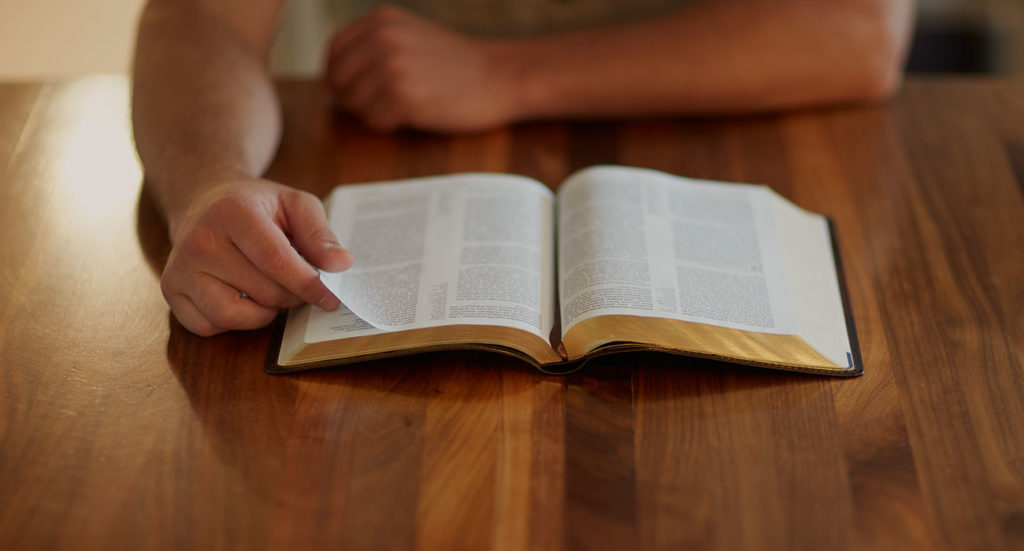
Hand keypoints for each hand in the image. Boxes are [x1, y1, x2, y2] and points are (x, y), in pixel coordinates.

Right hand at [161, 179, 352, 335]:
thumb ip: (320, 234)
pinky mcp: (170, 291)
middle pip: (263, 292)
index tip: (331, 299)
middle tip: (295, 282)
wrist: (205, 201)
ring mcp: (180, 268)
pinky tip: (241, 297)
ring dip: (263, 313)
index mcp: (233, 212)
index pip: (277, 262)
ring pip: (234, 316)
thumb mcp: (295, 204)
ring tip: (268, 290)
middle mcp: (200, 240)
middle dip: (290, 295)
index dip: (309, 285)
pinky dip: (233, 322)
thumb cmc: (257, 206)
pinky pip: (209, 327)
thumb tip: (340, 265)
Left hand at [326, 5, 520, 131]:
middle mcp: (383, 39)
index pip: (333, 52)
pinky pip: (373, 122)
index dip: (339, 77)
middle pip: (338, 81)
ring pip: (353, 105)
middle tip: (384, 103)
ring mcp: (392, 68)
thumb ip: (372, 48)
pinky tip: (411, 116)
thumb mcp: (409, 36)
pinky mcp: (403, 98)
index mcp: (381, 20)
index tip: (357, 89)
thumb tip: (332, 83)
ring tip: (404, 106)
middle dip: (354, 98)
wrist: (499, 76)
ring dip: (373, 113)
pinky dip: (388, 125)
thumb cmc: (455, 64)